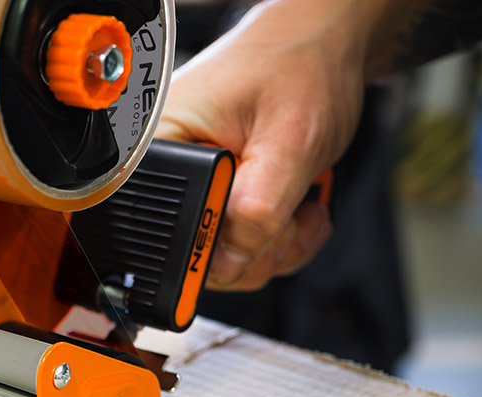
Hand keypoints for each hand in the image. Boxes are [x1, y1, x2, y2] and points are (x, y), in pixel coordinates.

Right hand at [157, 0, 367, 289]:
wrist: (322, 49)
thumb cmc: (301, 69)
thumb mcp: (288, 142)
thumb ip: (259, 208)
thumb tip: (230, 262)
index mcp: (159, 146)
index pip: (164, 228)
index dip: (214, 244)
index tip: (260, 225)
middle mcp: (166, 170)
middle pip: (193, 254)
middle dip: (255, 247)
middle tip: (289, 210)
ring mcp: (193, 189)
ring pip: (223, 261)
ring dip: (274, 246)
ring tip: (299, 204)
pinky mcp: (217, 200)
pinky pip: (241, 251)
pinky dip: (278, 241)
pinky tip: (297, 207)